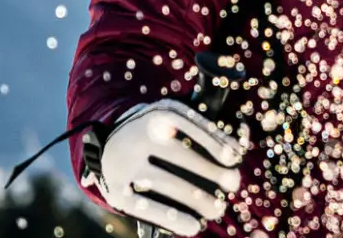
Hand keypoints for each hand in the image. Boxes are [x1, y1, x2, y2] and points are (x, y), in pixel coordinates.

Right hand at [96, 99, 244, 235]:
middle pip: (179, 155)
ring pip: (165, 182)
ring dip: (196, 199)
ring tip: (217, 209)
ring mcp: (124, 163)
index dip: (213, 142)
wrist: (106, 142)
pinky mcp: (114, 188)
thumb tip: (235, 153)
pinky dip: (171, 218)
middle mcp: (137, 136)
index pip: (189, 125)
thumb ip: (201, 129)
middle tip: (233, 184)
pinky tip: (193, 227)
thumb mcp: (173, 119)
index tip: (233, 158)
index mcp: (157, 115)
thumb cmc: (156, 132)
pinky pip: (145, 206)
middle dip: (211, 172)